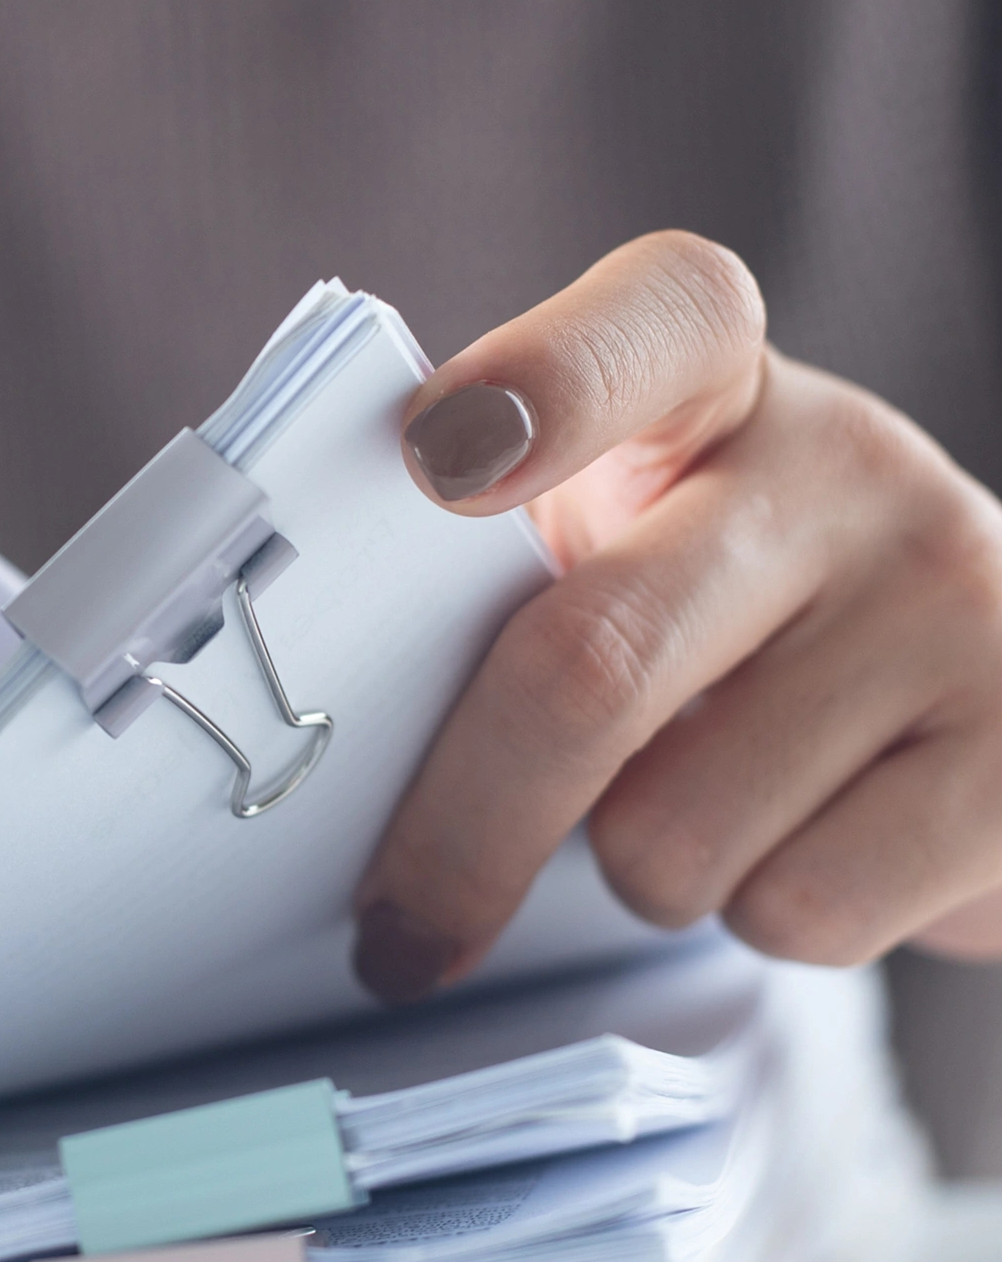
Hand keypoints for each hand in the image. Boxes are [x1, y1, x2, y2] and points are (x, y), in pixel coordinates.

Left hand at [354, 230, 1001, 1000]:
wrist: (992, 697)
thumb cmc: (733, 618)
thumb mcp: (632, 538)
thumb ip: (504, 572)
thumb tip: (326, 737)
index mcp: (710, 383)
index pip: (644, 329)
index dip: (540, 383)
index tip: (436, 456)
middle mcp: (845, 465)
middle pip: (592, 660)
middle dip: (460, 829)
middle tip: (395, 932)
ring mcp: (954, 604)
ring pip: (676, 831)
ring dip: (637, 872)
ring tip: (695, 804)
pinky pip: (798, 908)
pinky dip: (758, 919)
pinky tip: (803, 842)